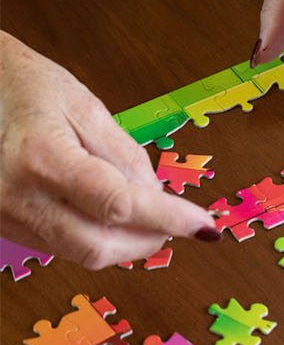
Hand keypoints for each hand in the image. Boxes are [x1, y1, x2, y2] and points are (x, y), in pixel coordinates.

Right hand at [0, 33, 219, 269]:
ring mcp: (5, 217)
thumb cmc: (26, 90)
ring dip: (124, 244)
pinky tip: (111, 216)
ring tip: (149, 217)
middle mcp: (18, 198)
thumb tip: (157, 197)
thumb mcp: (85, 106)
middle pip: (97, 246)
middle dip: (148, 241)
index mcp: (42, 159)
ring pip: (79, 254)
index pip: (118, 204)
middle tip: (180, 224)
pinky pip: (60, 246)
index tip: (203, 224)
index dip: (166, 218)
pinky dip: (95, 238)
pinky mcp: (3, 226)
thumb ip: (124, 155)